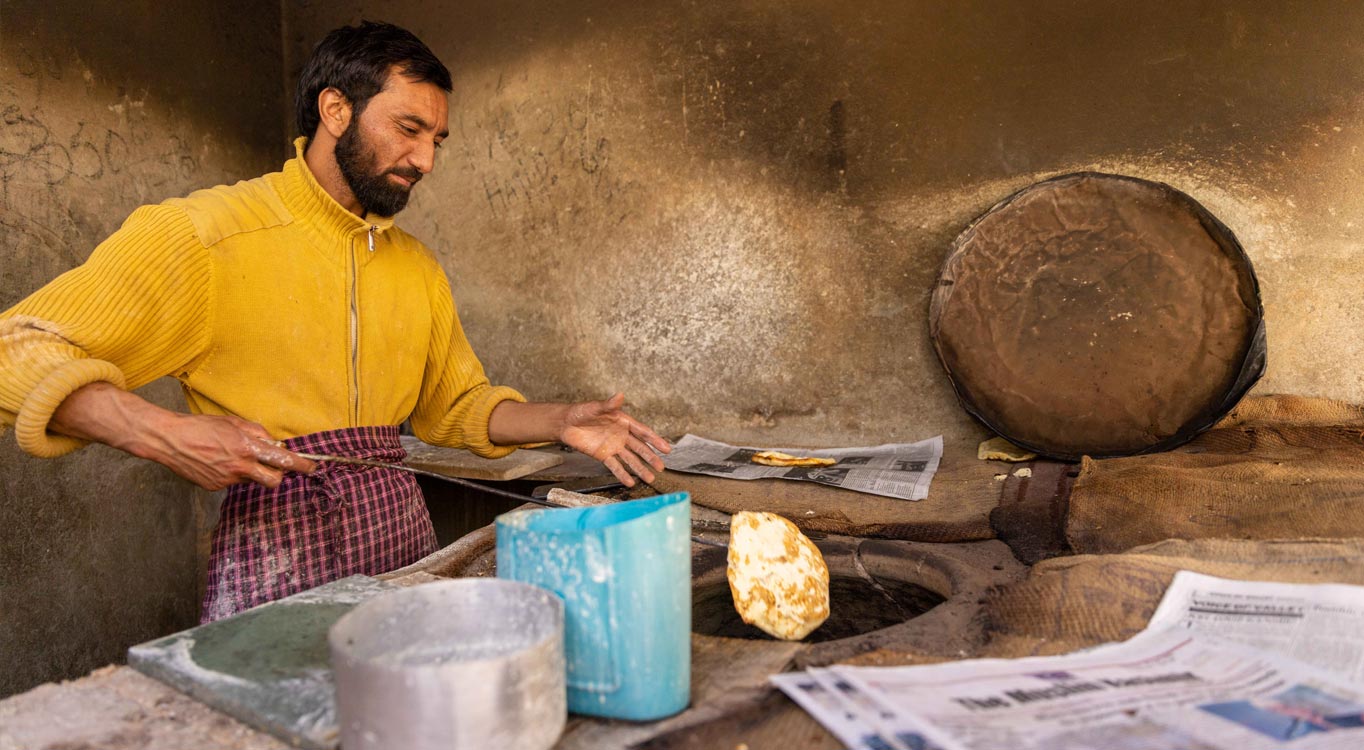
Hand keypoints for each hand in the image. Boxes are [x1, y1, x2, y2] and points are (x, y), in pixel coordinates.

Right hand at [49, 381, 315, 490]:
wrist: (170, 440)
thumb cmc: (202, 426)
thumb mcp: (233, 422)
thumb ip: (257, 433)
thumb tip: (274, 445)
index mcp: (247, 446)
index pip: (283, 460)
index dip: (301, 466)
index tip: (313, 469)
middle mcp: (240, 465)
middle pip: (274, 480)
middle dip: (278, 475)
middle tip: (275, 466)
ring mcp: (227, 479)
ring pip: (251, 480)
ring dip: (250, 471)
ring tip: (231, 455)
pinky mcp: (215, 487)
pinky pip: (232, 482)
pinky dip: (231, 473)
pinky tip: (216, 461)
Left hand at [559, 393, 671, 486]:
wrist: (566, 423)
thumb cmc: (582, 411)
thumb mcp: (595, 407)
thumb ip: (609, 405)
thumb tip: (620, 395)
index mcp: (623, 421)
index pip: (643, 432)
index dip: (655, 440)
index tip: (667, 449)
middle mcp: (621, 435)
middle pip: (639, 448)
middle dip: (650, 457)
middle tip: (661, 467)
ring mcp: (613, 446)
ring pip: (630, 459)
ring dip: (639, 469)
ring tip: (650, 479)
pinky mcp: (603, 455)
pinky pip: (615, 466)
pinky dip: (622, 474)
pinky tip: (630, 482)